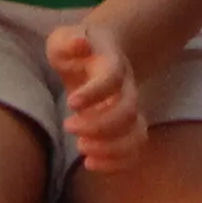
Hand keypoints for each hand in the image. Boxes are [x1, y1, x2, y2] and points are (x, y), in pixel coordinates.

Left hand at [46, 17, 148, 176]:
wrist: (100, 55)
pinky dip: (118, 163)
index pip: (113, 78)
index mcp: (112, 64)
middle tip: (69, 125)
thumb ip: (69, 41)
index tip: (71, 102)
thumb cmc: (76, 50)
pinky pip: (135, 150)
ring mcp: (130, 110)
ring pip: (136, 134)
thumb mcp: (65, 39)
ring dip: (111, 148)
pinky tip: (91, 164)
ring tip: (82, 149)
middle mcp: (126, 89)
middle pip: (127, 111)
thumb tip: (80, 44)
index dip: (95, 92)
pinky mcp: (127, 129)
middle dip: (98, 125)